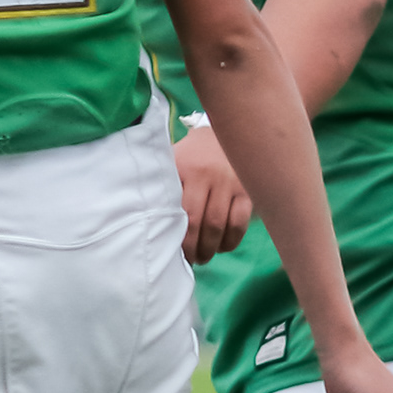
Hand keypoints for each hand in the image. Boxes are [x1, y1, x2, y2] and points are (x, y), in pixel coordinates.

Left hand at [174, 129, 253, 264]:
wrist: (225, 132)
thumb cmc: (191, 155)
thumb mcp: (174, 162)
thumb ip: (162, 185)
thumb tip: (145, 221)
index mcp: (184, 168)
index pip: (178, 211)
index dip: (175, 237)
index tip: (171, 252)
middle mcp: (207, 174)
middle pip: (197, 222)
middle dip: (193, 248)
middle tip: (190, 260)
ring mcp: (229, 182)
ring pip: (219, 225)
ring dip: (211, 248)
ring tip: (204, 257)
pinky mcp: (247, 190)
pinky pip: (239, 222)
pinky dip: (231, 240)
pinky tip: (223, 247)